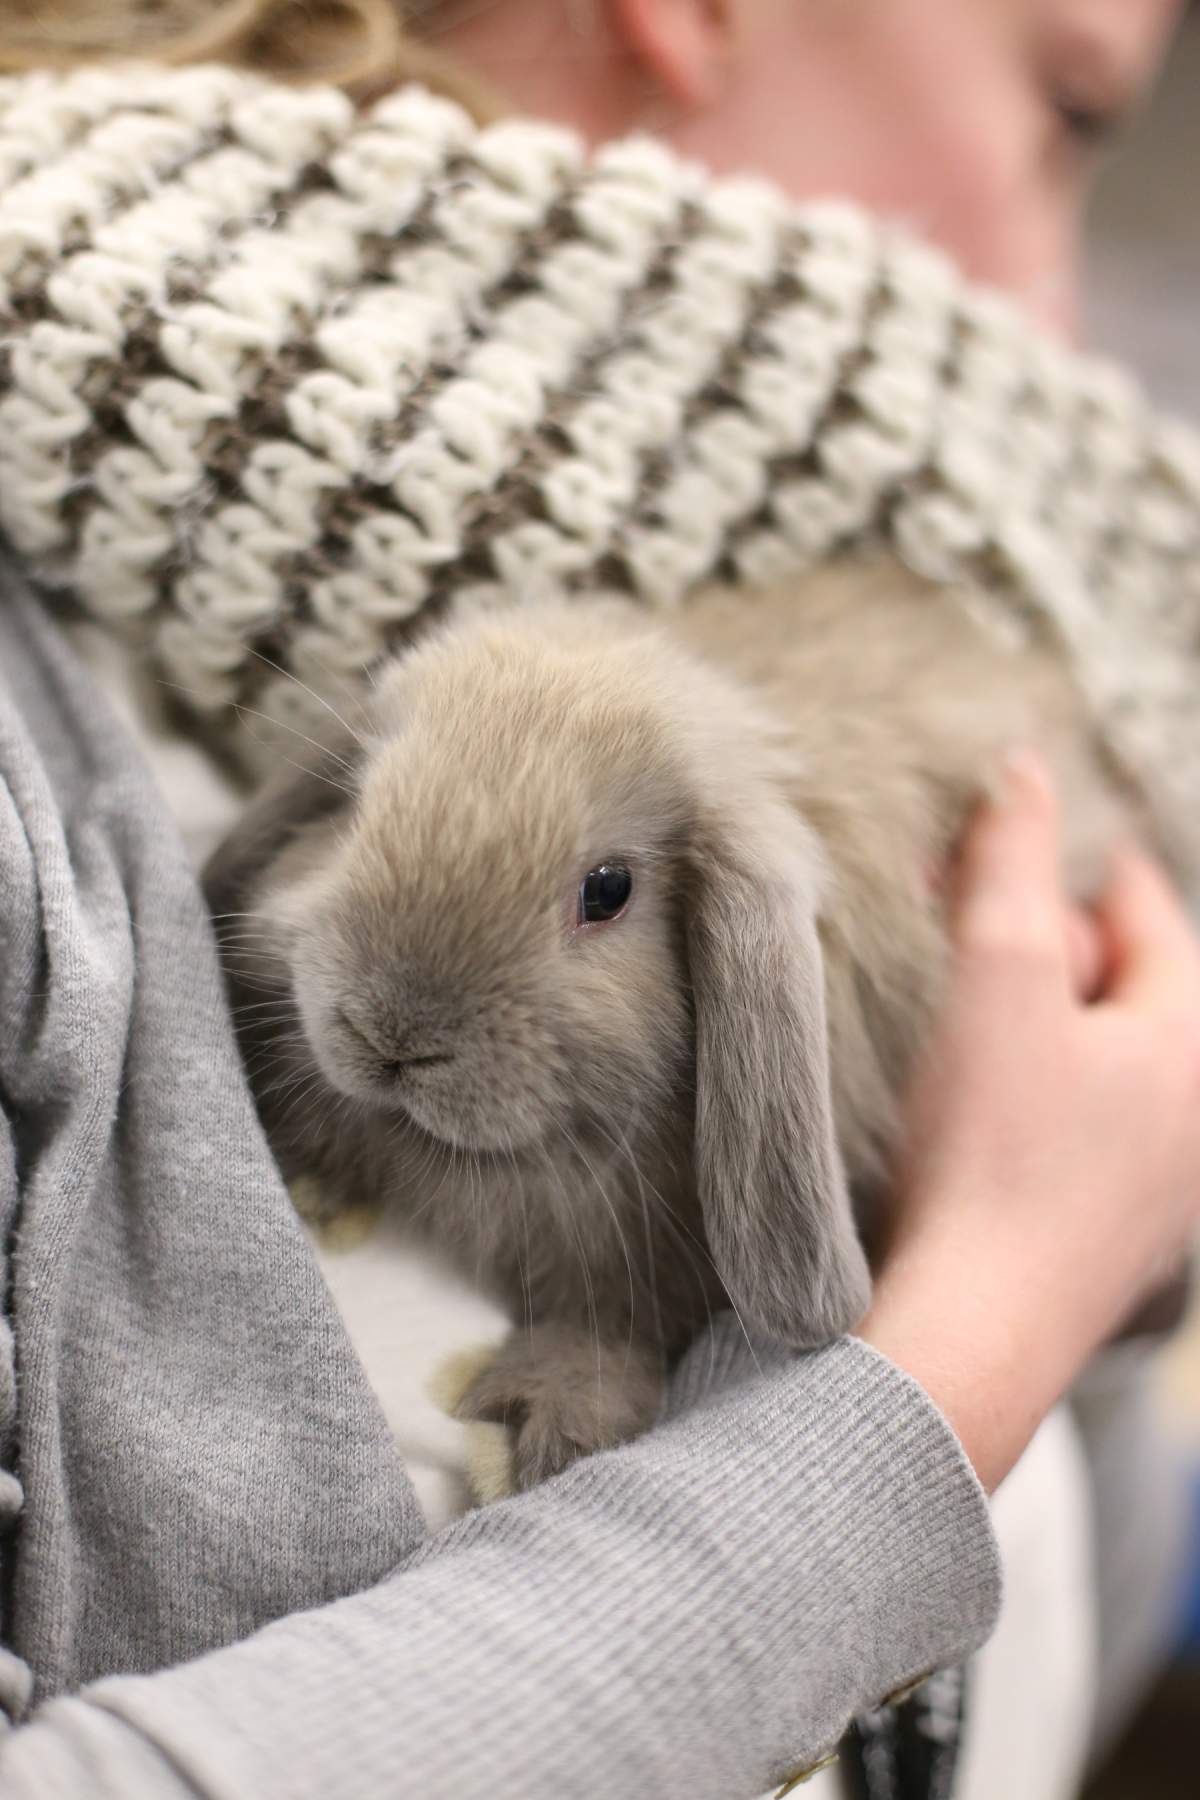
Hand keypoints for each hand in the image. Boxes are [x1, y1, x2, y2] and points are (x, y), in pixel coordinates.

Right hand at [859, 753, 1199, 1490]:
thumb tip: (1023, 772)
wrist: (973, 1327)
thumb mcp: (1000, 977)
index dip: (1056, 865)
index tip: (980, 856)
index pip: (1140, 904)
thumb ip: (1013, 862)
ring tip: (955, 1028)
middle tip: (948, 941)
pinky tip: (973, 1114)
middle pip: (1119, 979)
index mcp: (1193, 1035)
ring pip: (1098, 1055)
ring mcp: (1165, 1178)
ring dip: (1030, 1025)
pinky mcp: (1119, 1231)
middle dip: (1035, 948)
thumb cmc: (994, 1157)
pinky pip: (1083, 1124)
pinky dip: (1033, 1098)